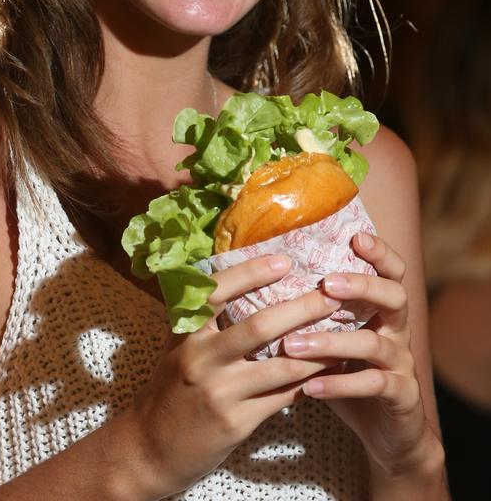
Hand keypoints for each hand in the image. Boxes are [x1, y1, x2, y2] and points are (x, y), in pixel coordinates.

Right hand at [128, 253, 342, 497]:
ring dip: (316, 349)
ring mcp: (219, 391)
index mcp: (185, 331)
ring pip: (279, 366)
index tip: (285, 261)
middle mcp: (200, 357)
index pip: (217, 291)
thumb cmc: (172, 387)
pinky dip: (308, 382)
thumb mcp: (179, 345)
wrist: (149, 447)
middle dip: (300, 308)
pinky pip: (281, 398)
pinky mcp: (235, 423)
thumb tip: (252, 284)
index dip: (251, 272)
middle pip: (258, 326)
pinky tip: (328, 371)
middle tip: (331, 295)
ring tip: (344, 334)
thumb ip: (205, 319)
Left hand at [282, 232, 440, 478]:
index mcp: (383, 309)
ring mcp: (403, 363)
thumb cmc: (350, 372)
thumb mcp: (336, 336)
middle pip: (394, 296)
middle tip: (327, 284)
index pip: (392, 271)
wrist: (386, 431)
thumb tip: (264, 277)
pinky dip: (340, 384)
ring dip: (332, 342)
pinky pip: (373, 385)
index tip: (356, 237)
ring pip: (374, 343)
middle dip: (361, 286)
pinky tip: (310, 387)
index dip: (380, 251)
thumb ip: (316, 310)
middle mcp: (398, 330)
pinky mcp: (402, 396)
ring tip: (294, 345)